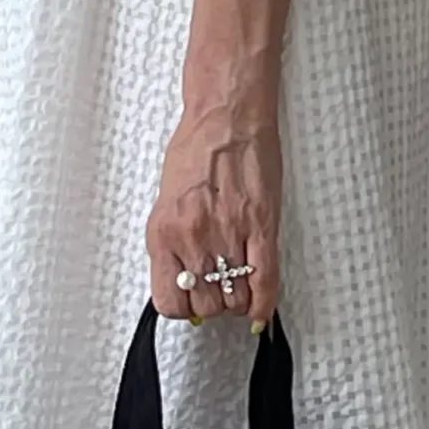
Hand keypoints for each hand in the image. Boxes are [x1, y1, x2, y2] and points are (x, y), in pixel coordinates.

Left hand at [146, 96, 279, 327]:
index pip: (169, 300)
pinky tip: (261, 311)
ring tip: (239, 288)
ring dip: (238, 301)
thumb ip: (172, 242)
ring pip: (235, 298)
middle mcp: (193, 238)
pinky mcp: (260, 226)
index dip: (182, 308)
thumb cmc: (196, 150)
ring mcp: (227, 234)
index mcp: (163, 232)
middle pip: (206, 304)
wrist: (225, 118)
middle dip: (213, 304)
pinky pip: (264, 281)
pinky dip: (263, 304)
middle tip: (219, 291)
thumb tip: (182, 279)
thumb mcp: (166, 201)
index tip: (190, 304)